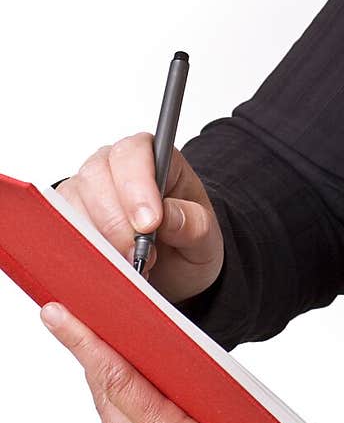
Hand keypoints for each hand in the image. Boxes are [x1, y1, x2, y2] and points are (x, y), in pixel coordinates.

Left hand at [41, 302, 232, 422]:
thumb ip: (205, 399)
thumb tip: (178, 371)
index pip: (119, 380)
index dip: (85, 342)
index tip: (57, 315)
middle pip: (106, 399)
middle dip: (94, 359)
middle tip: (77, 322)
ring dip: (117, 391)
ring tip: (120, 358)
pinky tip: (149, 410)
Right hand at [56, 133, 224, 303]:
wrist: (173, 269)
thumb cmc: (187, 240)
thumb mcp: (205, 237)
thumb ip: (192, 223)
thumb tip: (168, 216)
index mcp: (154, 157)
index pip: (135, 153)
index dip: (137, 186)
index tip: (149, 224)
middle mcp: (115, 166)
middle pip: (97, 177)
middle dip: (117, 222)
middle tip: (138, 255)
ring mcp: (87, 190)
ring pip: (74, 202)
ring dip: (98, 239)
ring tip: (127, 265)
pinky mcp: (67, 216)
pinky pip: (59, 226)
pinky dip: (79, 249)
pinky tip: (103, 266)